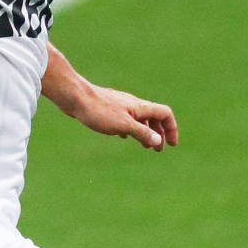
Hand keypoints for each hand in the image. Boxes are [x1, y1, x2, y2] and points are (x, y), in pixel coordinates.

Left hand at [62, 81, 178, 150]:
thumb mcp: (124, 125)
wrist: (75, 97)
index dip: (171, 128)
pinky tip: (123, 136)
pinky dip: (130, 128)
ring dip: (145, 132)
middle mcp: (133, 104)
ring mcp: (120, 106)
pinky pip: (125, 118)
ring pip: (139, 118)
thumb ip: (142, 133)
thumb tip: (159, 141)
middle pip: (154, 117)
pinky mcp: (108, 109)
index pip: (165, 114)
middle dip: (159, 133)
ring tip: (145, 146)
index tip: (171, 145)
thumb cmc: (99, 111)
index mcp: (140, 107)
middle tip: (158, 150)